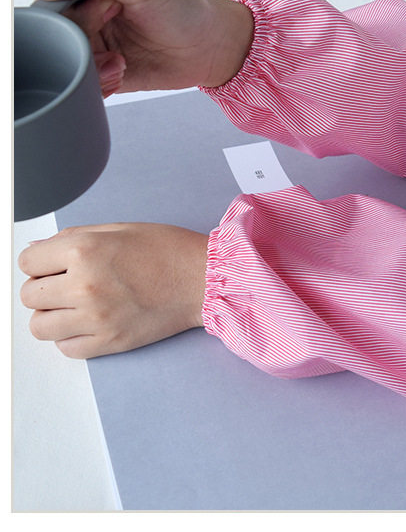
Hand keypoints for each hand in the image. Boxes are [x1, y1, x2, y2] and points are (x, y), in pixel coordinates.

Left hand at [19, 223, 208, 358]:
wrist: (204, 280)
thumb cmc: (169, 251)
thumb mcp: (119, 230)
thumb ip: (74, 237)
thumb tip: (38, 250)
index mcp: (85, 250)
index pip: (27, 261)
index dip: (41, 261)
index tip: (54, 265)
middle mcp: (85, 285)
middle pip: (30, 296)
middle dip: (44, 288)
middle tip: (67, 284)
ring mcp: (96, 317)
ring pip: (41, 326)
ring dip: (53, 315)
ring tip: (76, 305)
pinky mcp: (110, 341)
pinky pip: (66, 348)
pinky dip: (71, 337)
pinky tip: (89, 322)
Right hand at [28, 0, 254, 95]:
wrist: (215, 46)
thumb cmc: (184, 8)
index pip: (53, 5)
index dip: (69, 15)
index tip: (100, 13)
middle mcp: (92, 21)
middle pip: (60, 38)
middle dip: (84, 43)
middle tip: (114, 38)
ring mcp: (102, 50)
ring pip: (72, 65)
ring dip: (91, 68)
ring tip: (120, 61)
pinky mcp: (113, 77)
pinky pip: (89, 86)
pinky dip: (98, 85)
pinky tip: (121, 74)